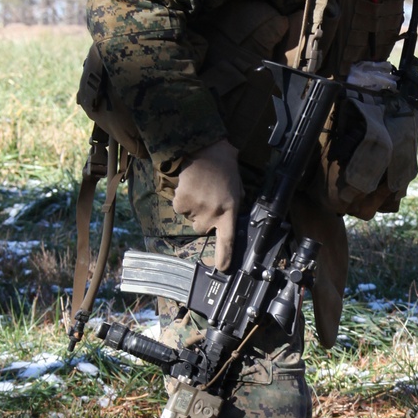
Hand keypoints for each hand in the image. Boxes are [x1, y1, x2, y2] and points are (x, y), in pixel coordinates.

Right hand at [171, 139, 241, 270]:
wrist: (205, 149)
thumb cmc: (225, 167)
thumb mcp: (238, 188)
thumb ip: (234, 205)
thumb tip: (231, 218)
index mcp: (230, 210)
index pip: (228, 240)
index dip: (225, 256)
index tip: (222, 268)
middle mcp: (213, 213)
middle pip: (202, 229)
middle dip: (203, 218)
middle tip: (207, 199)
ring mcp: (196, 208)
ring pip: (190, 218)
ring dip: (193, 208)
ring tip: (199, 189)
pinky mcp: (181, 202)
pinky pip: (179, 208)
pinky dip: (182, 200)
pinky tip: (189, 187)